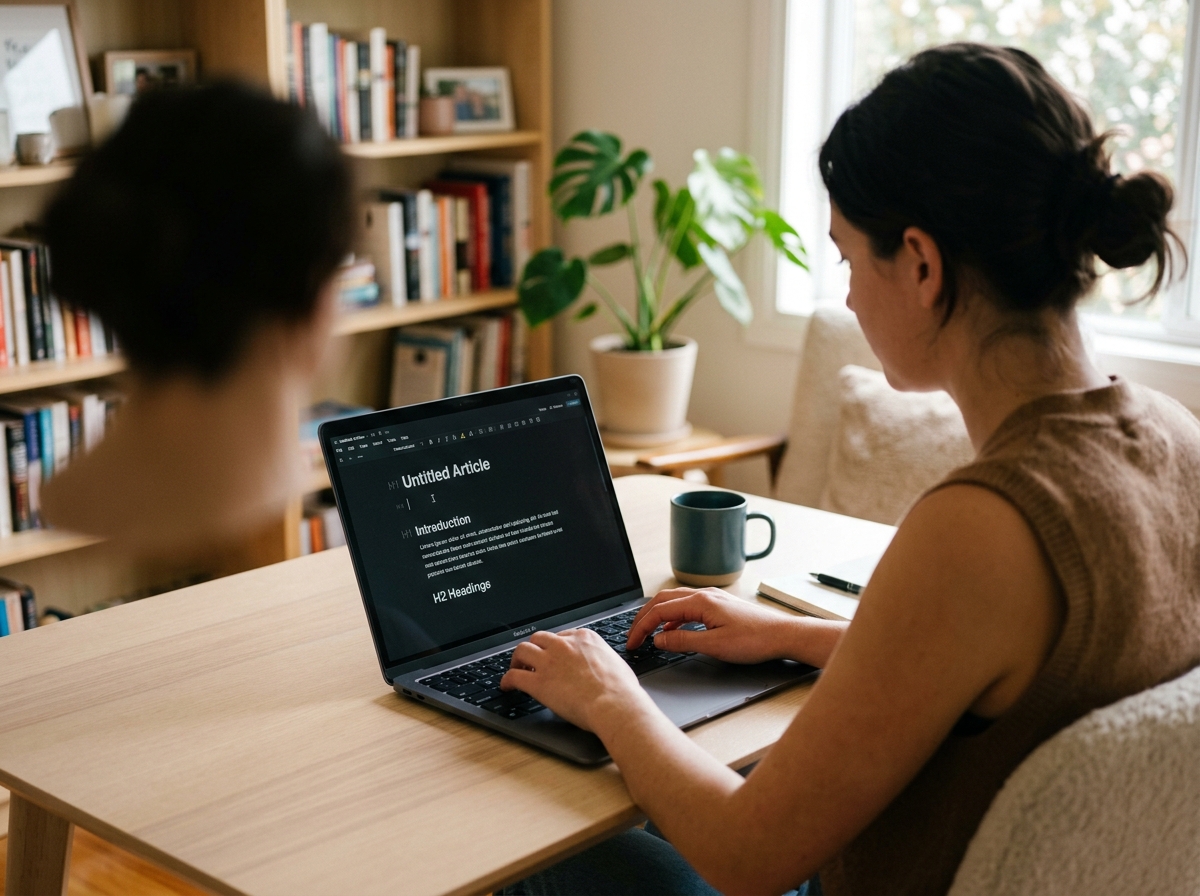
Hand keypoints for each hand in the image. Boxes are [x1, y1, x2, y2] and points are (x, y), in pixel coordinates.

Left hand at [500, 629, 651, 731]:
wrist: (614, 703)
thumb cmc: (621, 689)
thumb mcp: (615, 663)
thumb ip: (601, 659)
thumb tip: (601, 667)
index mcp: (584, 638)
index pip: (562, 635)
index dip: (555, 647)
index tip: (553, 655)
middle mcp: (564, 645)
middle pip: (539, 638)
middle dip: (535, 648)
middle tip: (532, 660)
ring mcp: (549, 661)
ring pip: (522, 650)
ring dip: (517, 659)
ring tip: (517, 668)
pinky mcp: (538, 682)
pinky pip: (514, 675)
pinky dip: (507, 680)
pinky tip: (506, 686)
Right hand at [626, 587, 799, 664]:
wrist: (783, 635)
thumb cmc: (755, 640)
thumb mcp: (714, 646)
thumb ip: (683, 642)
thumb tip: (658, 640)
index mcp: (700, 602)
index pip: (659, 611)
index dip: (641, 628)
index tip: (632, 643)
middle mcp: (704, 594)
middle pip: (663, 601)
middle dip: (643, 618)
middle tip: (632, 636)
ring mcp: (712, 598)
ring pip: (674, 601)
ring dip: (657, 616)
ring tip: (647, 633)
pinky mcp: (719, 605)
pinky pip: (687, 606)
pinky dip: (673, 618)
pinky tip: (673, 632)